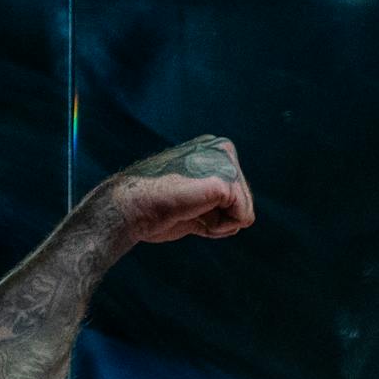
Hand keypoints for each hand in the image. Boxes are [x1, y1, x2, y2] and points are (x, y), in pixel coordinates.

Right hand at [96, 135, 255, 246]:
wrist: (132, 208)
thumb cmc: (158, 209)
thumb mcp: (196, 201)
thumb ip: (219, 201)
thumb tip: (247, 218)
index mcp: (215, 150)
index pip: (239, 195)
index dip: (218, 214)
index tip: (189, 207)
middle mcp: (222, 150)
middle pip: (246, 204)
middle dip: (221, 219)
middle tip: (188, 211)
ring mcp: (223, 163)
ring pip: (246, 212)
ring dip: (218, 224)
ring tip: (190, 211)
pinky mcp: (224, 181)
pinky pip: (242, 218)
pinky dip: (219, 228)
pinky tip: (194, 215)